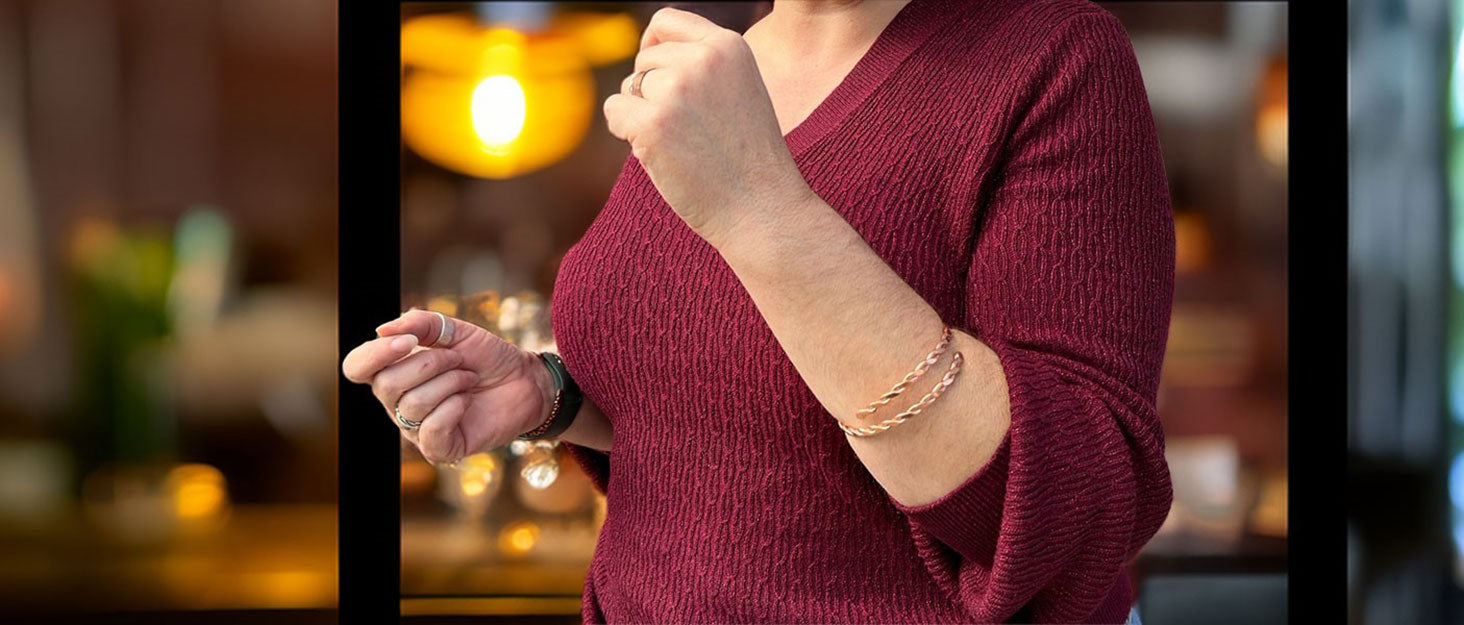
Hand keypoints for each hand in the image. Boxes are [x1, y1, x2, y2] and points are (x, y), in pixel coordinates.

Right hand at [341, 309, 553, 463]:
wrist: (525, 380)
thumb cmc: (486, 357)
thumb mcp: (455, 331)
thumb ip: (420, 324)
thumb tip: (382, 330)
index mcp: (393, 372)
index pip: (356, 367)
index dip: (375, 354)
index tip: (409, 341)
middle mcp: (397, 403)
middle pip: (386, 385)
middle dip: (429, 364)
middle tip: (458, 359)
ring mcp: (416, 428)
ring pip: (412, 405)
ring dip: (448, 383)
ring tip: (469, 379)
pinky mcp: (440, 449)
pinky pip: (431, 431)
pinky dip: (453, 409)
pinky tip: (467, 401)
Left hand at [603, 7, 811, 247]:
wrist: (763, 208)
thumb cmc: (749, 159)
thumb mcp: (740, 90)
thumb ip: (704, 65)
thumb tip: (649, 54)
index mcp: (729, 45)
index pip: (667, 20)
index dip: (652, 45)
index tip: (654, 69)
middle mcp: (703, 59)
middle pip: (645, 60)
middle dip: (651, 91)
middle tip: (685, 131)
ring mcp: (676, 89)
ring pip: (629, 87)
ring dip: (641, 114)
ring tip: (681, 145)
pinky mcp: (652, 123)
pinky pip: (614, 112)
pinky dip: (625, 132)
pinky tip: (659, 155)